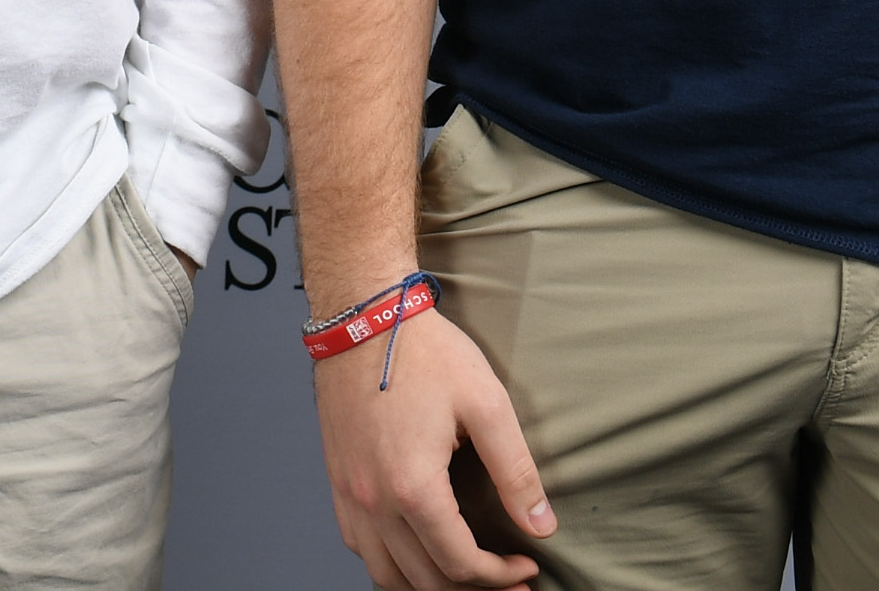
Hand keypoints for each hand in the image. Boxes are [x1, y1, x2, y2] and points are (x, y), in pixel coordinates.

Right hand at [315, 308, 555, 588]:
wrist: (363, 315)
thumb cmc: (424, 351)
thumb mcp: (486, 404)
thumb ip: (516, 472)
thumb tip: (541, 525)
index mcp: (414, 487)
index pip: (460, 564)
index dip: (500, 576)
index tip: (527, 565)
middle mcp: (373, 500)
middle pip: (425, 580)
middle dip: (473, 590)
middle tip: (507, 581)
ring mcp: (349, 492)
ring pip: (385, 574)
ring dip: (428, 586)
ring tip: (464, 578)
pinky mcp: (337, 479)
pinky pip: (359, 545)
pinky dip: (390, 564)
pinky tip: (415, 551)